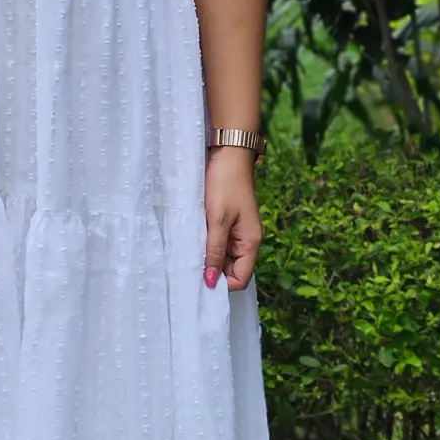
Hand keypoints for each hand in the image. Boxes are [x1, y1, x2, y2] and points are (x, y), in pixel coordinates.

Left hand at [202, 147, 262, 291]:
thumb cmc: (225, 185)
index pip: (240, 278)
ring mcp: (237, 232)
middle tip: (189, 268)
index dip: (222, 284)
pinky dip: (207, 245)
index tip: (200, 281)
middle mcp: (247, 241)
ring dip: (208, 257)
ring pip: (223, 257)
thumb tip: (211, 282)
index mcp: (251, 243)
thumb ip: (215, 251)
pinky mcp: (228, 222)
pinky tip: (193, 241)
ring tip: (189, 254)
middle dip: (213, 272)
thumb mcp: (218, 220)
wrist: (229, 155)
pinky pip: (219, 242)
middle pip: (231, 270)